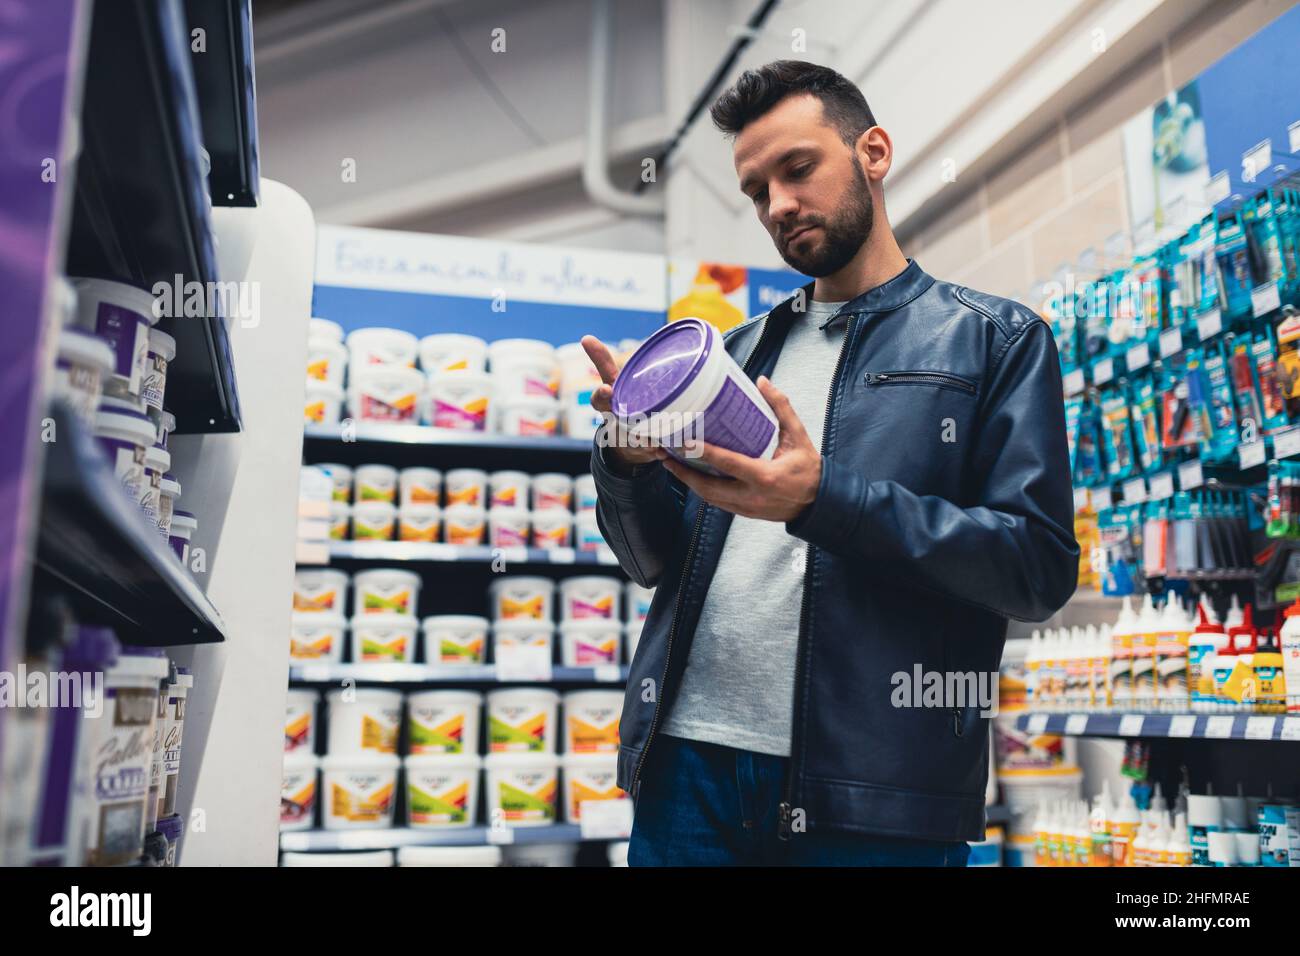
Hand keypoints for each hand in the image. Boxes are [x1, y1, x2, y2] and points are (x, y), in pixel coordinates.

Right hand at [582, 335, 666, 467]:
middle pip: (620, 424)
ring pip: (637, 440)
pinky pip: (653, 452)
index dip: (602, 395)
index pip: (599, 400)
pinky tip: (665, 452)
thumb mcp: (612, 381)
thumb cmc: (621, 401)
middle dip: (627, 424)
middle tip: (636, 425)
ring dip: (644, 440)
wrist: (627, 439)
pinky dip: (658, 452)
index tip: (606, 390)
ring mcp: (630, 438)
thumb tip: (586, 337)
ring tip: (653, 441)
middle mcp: (617, 422)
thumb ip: (601, 361)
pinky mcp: (644, 451)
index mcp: (608, 405)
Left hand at [659, 376, 821, 521]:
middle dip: (684, 472)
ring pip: (709, 497)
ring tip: (671, 463)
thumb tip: (762, 382)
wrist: (819, 503)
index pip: (728, 463)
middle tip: (666, 454)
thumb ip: (781, 408)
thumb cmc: (809, 469)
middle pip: (708, 487)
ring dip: (688, 481)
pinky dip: (702, 489)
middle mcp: (752, 496)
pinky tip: (691, 475)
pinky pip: (717, 502)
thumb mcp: (798, 435)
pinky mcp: (745, 513)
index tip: (685, 442)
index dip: (704, 453)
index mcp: (766, 476)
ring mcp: (747, 508)